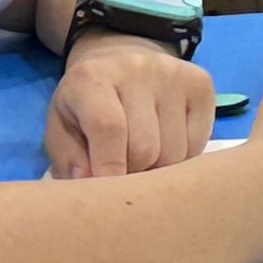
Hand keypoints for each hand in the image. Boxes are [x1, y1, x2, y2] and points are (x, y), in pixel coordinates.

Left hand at [49, 33, 217, 178]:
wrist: (118, 63)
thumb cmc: (85, 107)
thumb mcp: (62, 130)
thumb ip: (71, 160)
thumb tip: (92, 182)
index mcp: (92, 78)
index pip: (109, 127)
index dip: (111, 168)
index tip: (111, 199)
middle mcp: (136, 68)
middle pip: (146, 147)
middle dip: (134, 172)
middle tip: (123, 169)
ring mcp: (173, 73)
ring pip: (175, 151)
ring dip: (159, 167)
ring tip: (144, 155)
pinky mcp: (201, 82)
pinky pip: (199, 143)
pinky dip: (183, 156)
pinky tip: (166, 141)